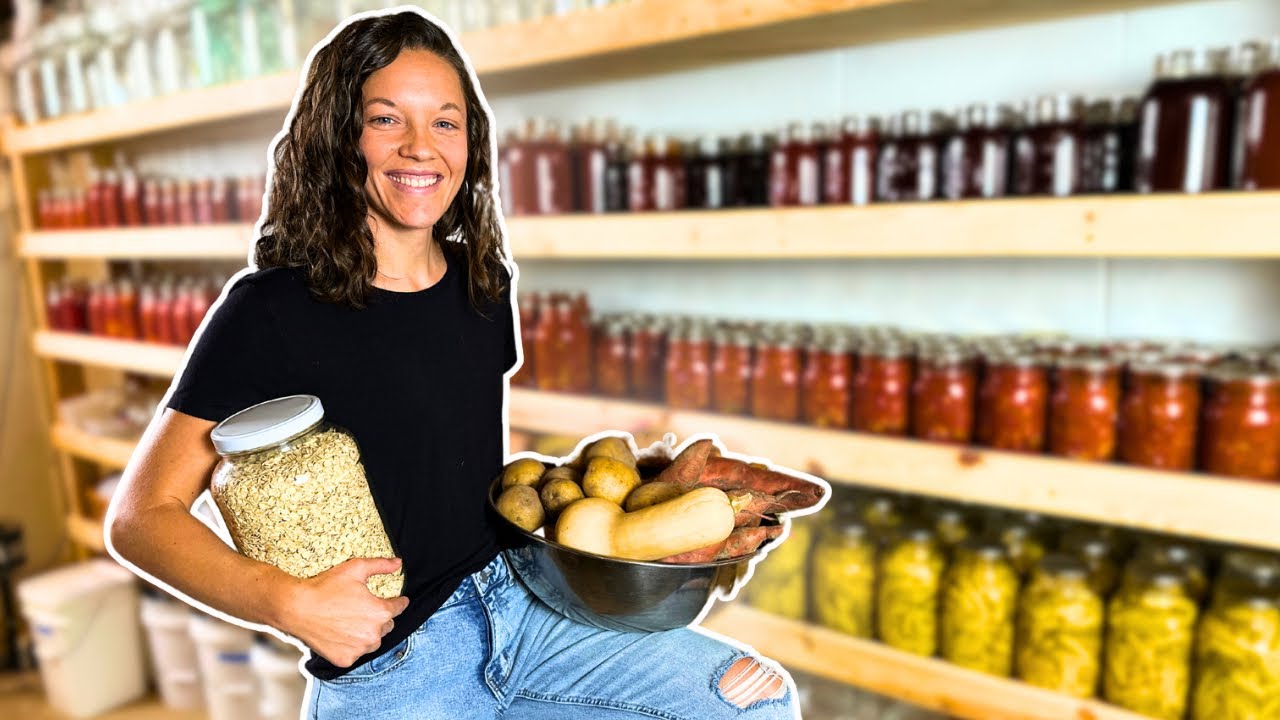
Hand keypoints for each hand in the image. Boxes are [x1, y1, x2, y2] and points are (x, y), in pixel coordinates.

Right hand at [277, 557, 409, 667]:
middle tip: (364, 609)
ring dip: (367, 633)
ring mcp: (359, 649)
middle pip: (386, 626)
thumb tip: (398, 563)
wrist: (297, 608)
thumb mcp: (356, 568)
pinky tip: (340, 634)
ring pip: (372, 641)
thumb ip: (380, 565)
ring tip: (351, 622)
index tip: (398, 601)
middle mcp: (374, 634)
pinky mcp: (345, 660)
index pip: (399, 607)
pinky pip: (355, 653)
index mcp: (381, 612)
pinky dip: (351, 645)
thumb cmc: (326, 587)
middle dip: (380, 617)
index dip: (398, 602)